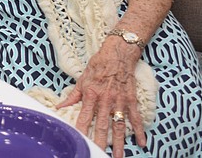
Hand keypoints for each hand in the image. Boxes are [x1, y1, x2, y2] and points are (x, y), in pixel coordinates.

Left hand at [56, 38, 146, 157]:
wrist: (118, 53)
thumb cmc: (99, 64)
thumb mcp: (82, 78)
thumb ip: (73, 95)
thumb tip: (60, 106)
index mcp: (91, 94)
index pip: (85, 117)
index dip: (82, 130)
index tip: (80, 142)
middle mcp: (105, 99)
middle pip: (102, 125)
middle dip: (100, 142)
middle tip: (99, 154)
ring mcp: (120, 101)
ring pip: (119, 126)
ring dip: (119, 142)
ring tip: (118, 156)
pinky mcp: (131, 100)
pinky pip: (136, 118)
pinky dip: (139, 131)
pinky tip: (141, 143)